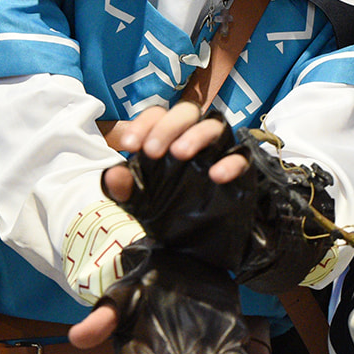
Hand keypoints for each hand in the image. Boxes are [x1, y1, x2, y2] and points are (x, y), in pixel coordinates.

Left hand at [101, 103, 247, 199]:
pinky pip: (241, 157)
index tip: (128, 145)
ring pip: (215, 126)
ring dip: (197, 135)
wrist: (194, 242)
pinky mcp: (240, 169)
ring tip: (179, 154)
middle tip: (152, 151)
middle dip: (169, 126)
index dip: (142, 124)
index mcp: (168, 135)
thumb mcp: (138, 202)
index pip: (158, 114)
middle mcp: (194, 135)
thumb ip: (123, 188)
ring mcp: (218, 150)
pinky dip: (230, 162)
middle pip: (187, 112)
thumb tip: (112, 175)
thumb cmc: (166, 209)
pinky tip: (216, 175)